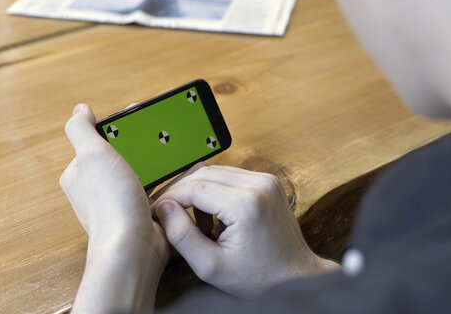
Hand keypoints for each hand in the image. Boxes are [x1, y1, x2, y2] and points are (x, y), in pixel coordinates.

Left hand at [60, 103, 168, 312]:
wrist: (133, 248)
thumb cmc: (111, 204)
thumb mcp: (92, 155)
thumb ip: (81, 129)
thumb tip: (80, 111)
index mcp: (80, 174)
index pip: (99, 141)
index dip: (119, 126)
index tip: (139, 113)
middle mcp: (98, 189)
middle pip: (123, 155)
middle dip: (141, 143)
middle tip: (160, 130)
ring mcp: (122, 201)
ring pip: (142, 171)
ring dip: (157, 160)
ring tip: (174, 148)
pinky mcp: (143, 213)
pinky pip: (158, 189)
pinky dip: (169, 179)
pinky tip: (180, 171)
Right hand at [151, 165, 339, 297]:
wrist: (296, 277)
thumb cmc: (259, 277)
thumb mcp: (211, 266)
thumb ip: (182, 236)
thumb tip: (163, 209)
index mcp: (246, 204)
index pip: (194, 188)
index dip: (169, 199)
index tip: (155, 214)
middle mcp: (259, 184)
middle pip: (203, 174)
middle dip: (180, 193)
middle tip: (167, 215)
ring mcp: (267, 180)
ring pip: (216, 172)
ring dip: (198, 192)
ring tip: (196, 224)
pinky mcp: (268, 182)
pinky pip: (231, 176)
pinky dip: (215, 191)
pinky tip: (215, 217)